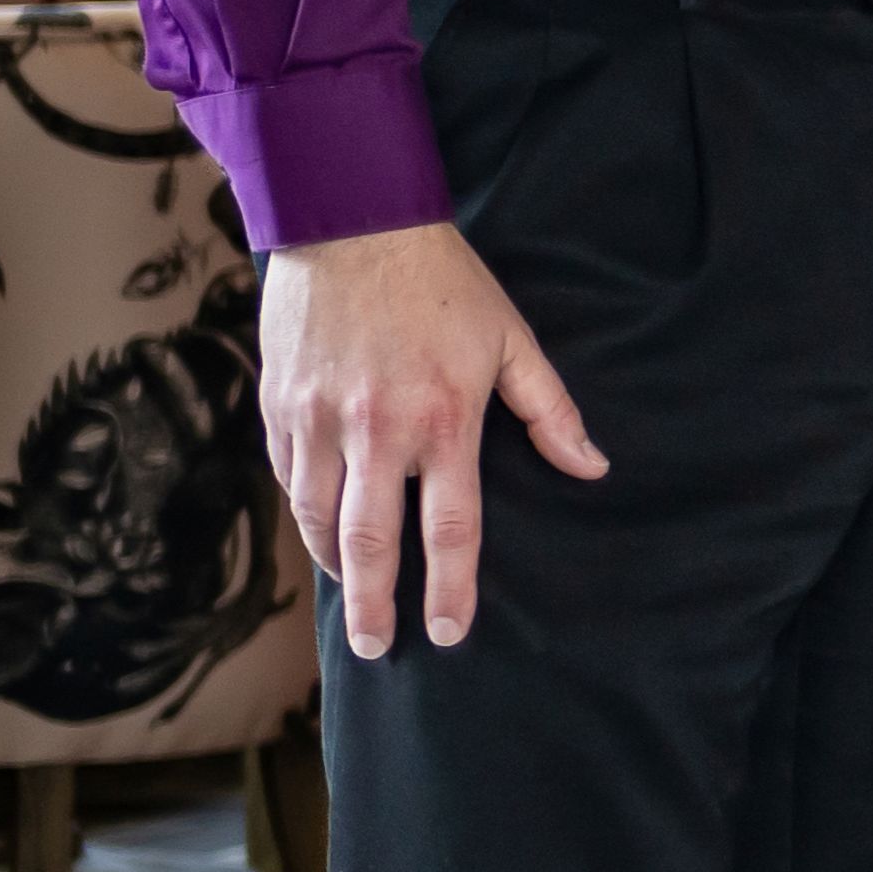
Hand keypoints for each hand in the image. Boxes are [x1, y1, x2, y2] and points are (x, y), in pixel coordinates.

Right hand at [263, 222, 603, 658]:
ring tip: (349, 602)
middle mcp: (376, 431)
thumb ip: (550, 412)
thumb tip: (592, 468)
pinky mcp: (280, 406)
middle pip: (371, 542)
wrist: (351, 223)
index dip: (451, 588)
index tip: (451, 631)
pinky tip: (320, 537)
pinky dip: (303, 515)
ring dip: (333, 568)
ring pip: (318, 518)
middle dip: (375, 604)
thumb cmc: (444, 283)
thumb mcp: (512, 340)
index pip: (450, 529)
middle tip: (377, 648)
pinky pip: (289, 479)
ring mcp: (319, 421)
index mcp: (443, 422)